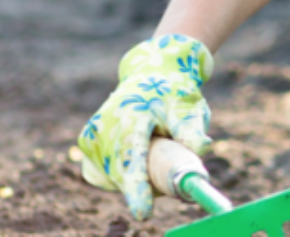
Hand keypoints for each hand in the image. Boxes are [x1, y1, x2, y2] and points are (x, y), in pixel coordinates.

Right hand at [78, 34, 213, 219]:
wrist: (147, 75)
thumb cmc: (172, 93)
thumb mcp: (187, 107)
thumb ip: (191, 129)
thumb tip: (202, 147)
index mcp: (132, 114)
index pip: (133, 157)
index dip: (137, 188)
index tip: (144, 214)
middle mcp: (106, 124)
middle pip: (124, 174)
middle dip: (145, 184)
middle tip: (168, 170)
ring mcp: (92, 134)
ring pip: (115, 176)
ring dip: (134, 176)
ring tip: (151, 145)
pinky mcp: (86, 142)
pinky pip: (106, 172)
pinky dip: (122, 172)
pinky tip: (135, 151)